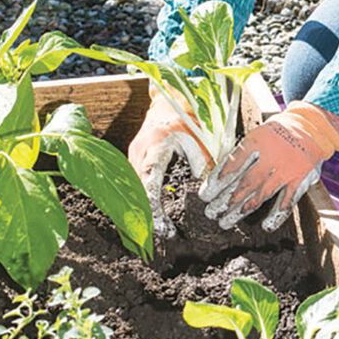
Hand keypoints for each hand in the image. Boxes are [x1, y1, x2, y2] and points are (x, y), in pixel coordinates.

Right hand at [128, 84, 213, 237]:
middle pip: (136, 191)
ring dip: (142, 213)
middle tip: (165, 235)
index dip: (153, 205)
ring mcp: (131, 158)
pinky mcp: (132, 163)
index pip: (149, 180)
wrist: (168, 102)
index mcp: (154, 144)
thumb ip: (204, 166)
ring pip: (131, 192)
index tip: (163, 225)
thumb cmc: (187, 121)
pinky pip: (132, 188)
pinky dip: (140, 205)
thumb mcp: (199, 140)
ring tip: (160, 233)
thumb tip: (208, 195)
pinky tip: (152, 221)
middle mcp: (137, 153)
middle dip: (147, 216)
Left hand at [199, 101, 338, 231]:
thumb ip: (242, 154)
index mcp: (257, 141)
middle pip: (245, 182)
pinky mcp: (301, 178)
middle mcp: (272, 156)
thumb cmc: (277, 133)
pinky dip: (278, 214)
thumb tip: (219, 176)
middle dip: (226, 199)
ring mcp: (287, 169)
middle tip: (211, 213)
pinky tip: (266, 226)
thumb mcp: (257, 134)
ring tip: (226, 221)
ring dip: (243, 209)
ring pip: (263, 193)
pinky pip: (288, 199)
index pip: (233, 163)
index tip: (205, 195)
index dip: (217, 181)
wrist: (312, 127)